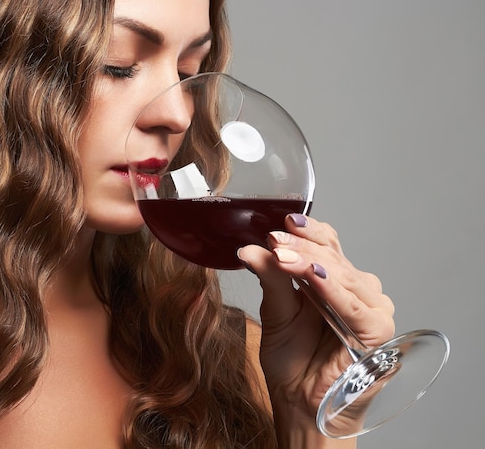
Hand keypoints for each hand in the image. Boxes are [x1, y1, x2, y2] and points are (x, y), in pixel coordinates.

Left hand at [237, 213, 394, 435]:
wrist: (299, 402)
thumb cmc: (292, 360)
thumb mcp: (275, 311)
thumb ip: (270, 277)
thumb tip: (249, 249)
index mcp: (333, 279)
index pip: (326, 243)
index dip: (305, 231)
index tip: (279, 224)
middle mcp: (356, 289)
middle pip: (332, 256)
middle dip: (300, 247)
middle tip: (273, 240)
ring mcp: (370, 307)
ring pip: (342, 275)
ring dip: (310, 263)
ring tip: (282, 255)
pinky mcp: (377, 331)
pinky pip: (354, 305)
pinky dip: (333, 290)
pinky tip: (314, 276)